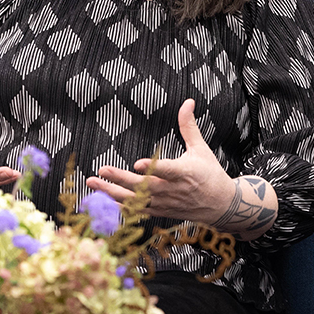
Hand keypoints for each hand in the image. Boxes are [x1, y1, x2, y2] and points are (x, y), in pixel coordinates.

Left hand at [87, 99, 276, 235]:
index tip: (138, 164)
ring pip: (135, 200)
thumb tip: (188, 102)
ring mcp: (164, 203)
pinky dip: (118, 206)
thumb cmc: (210, 174)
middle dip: (121, 179)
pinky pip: (135, 210)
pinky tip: (100, 200)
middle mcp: (172, 190)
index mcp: (184, 173)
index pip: (167, 170)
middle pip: (144, 186)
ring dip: (112, 192)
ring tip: (93, 183)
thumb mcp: (201, 148)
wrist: (220, 205)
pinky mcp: (159, 211)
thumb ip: (188, 126)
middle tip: (102, 170)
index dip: (153, 167)